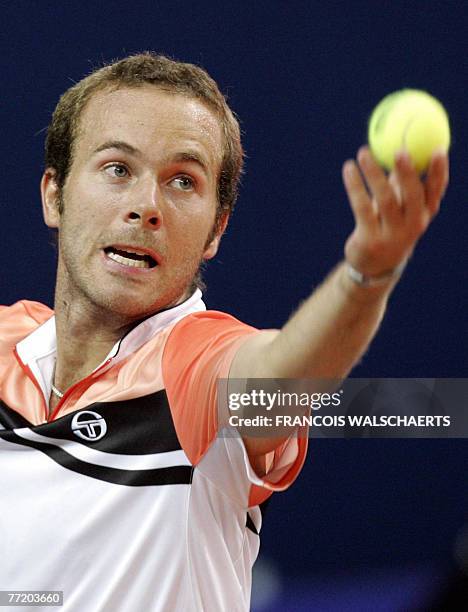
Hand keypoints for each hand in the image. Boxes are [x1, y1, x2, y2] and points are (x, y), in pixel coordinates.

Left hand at [342, 146, 448, 276]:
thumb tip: (405, 144)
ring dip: (373, 173)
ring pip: (385, 199)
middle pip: (413, 195)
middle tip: (399, 149)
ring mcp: (392, 234)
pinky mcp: (370, 239)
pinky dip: (355, 186)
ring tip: (363, 152)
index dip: (438, 172)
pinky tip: (348, 169)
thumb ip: (404, 181)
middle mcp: (412, 225)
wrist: (374, 266)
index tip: (437, 149)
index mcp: (423, 213)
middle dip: (408, 172)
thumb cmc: (390, 226)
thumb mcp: (402, 207)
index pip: (436, 191)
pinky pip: (362, 207)